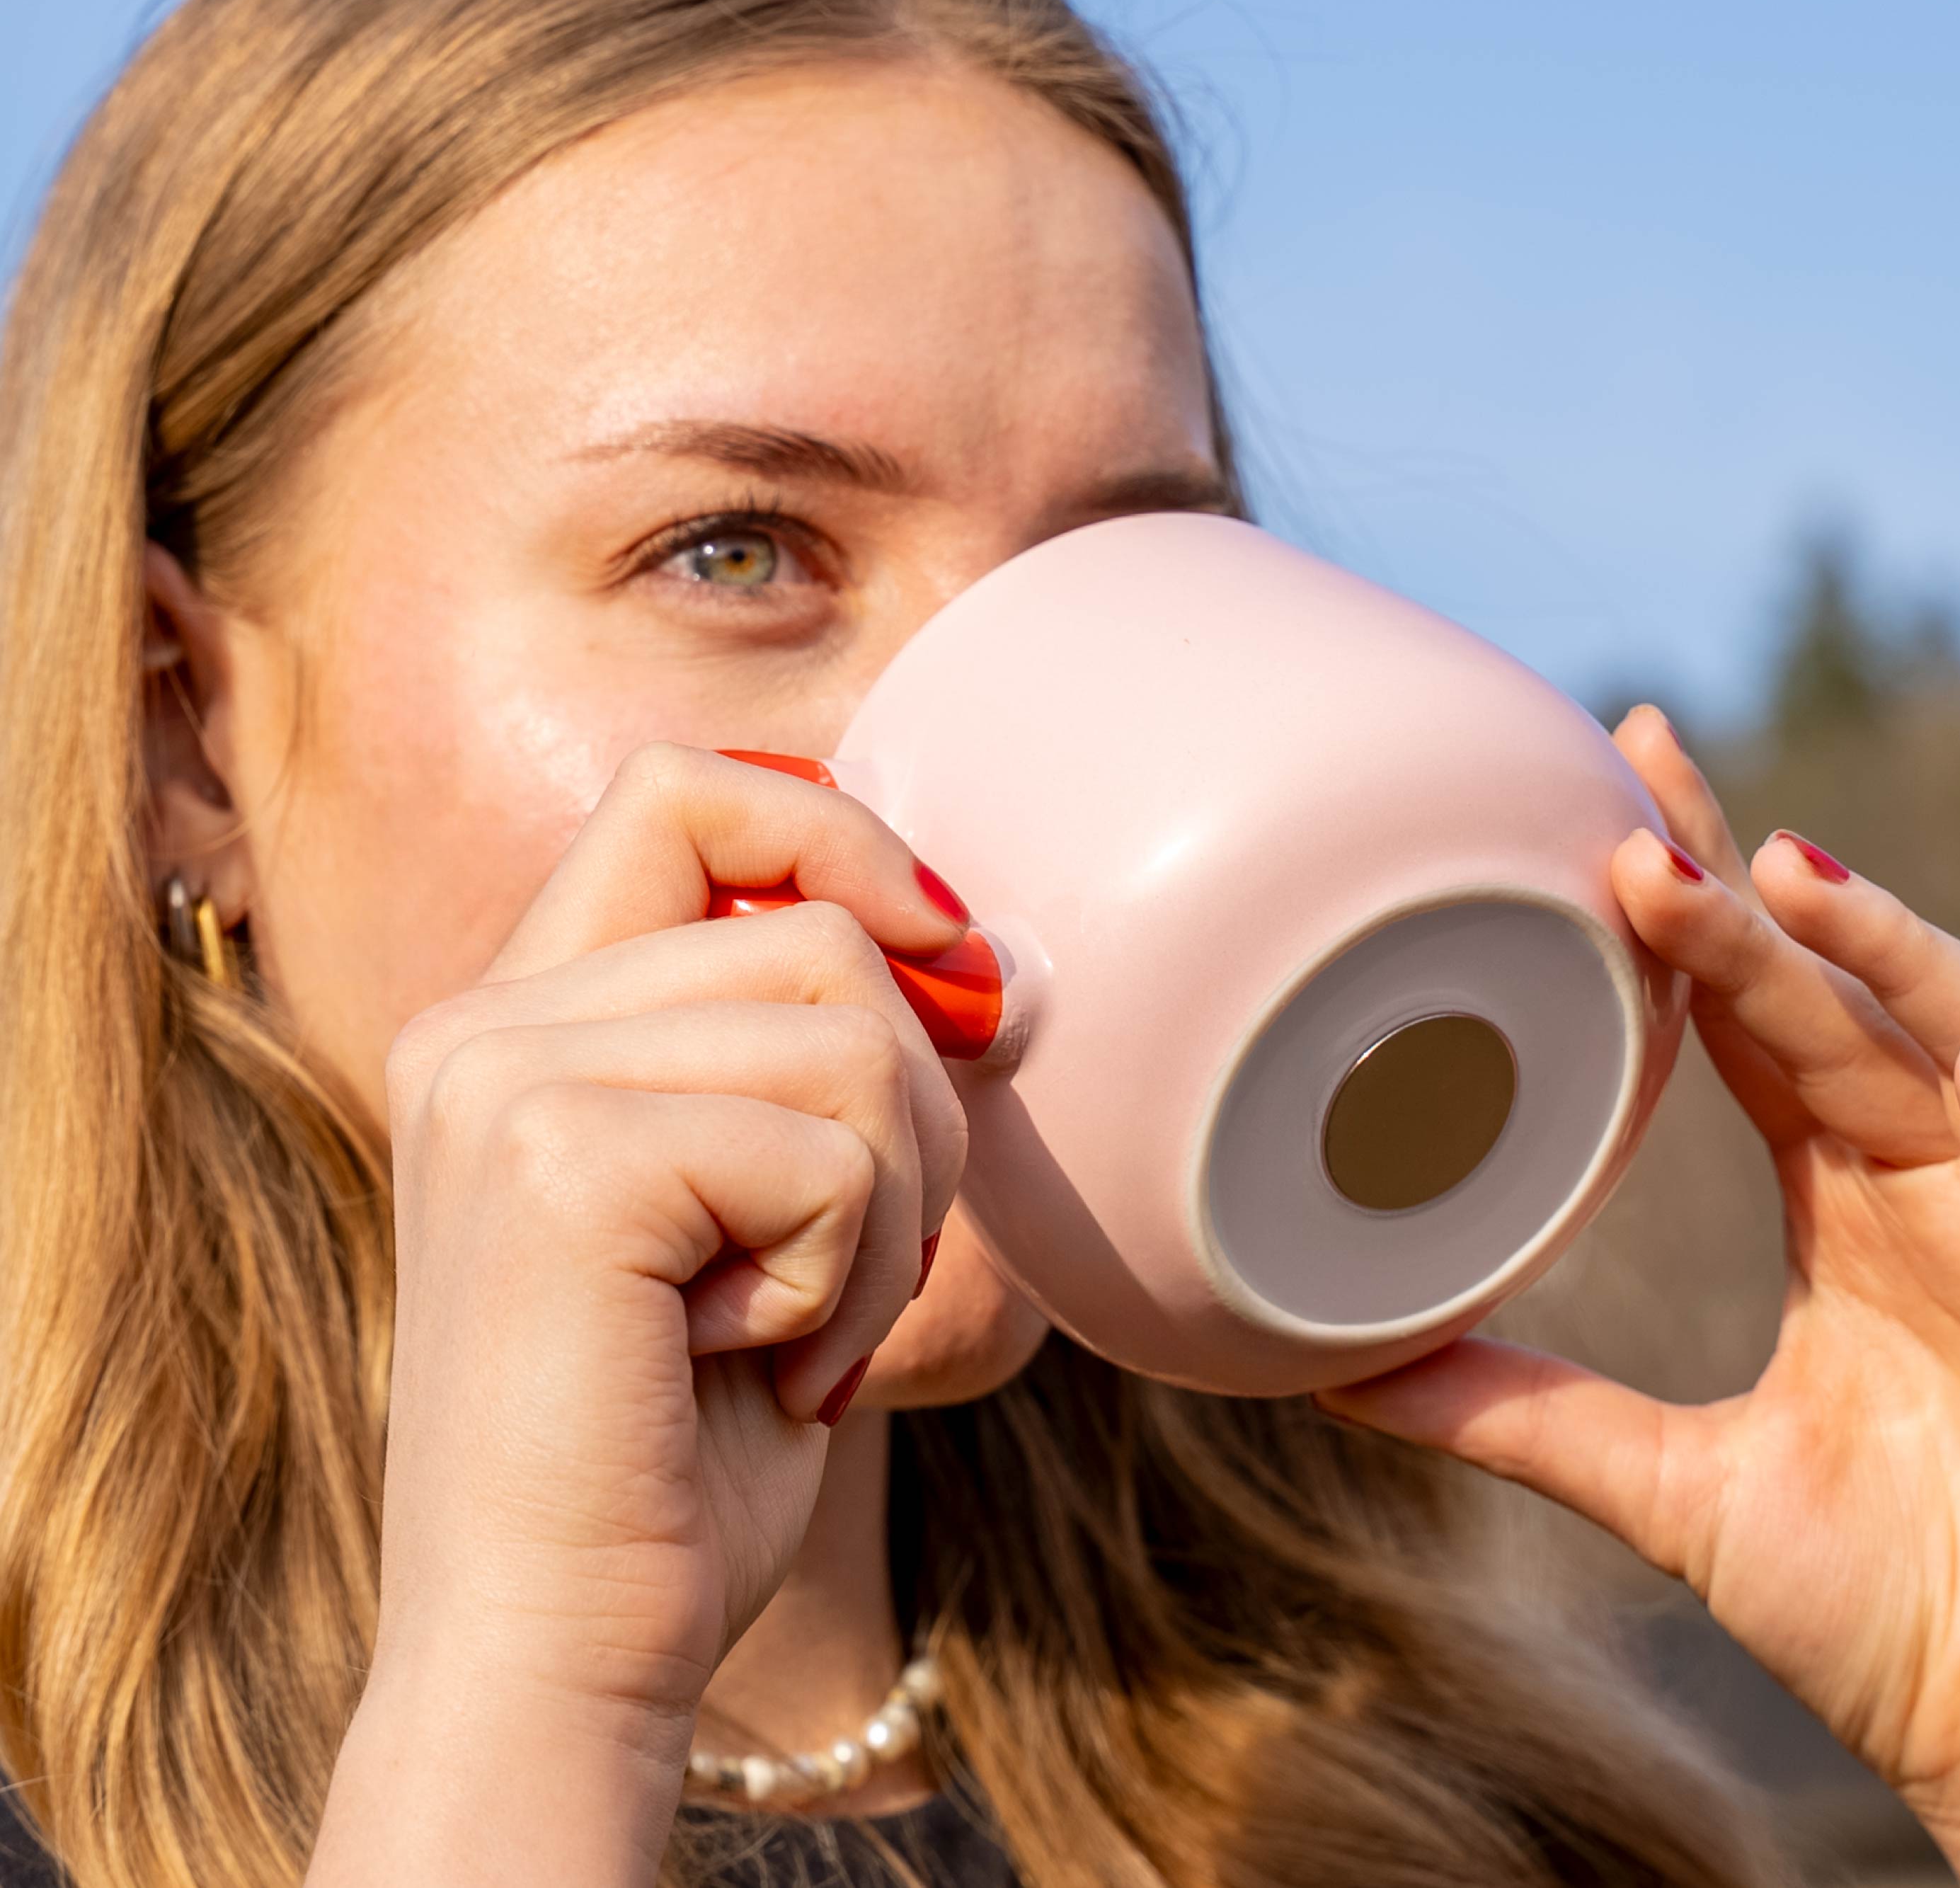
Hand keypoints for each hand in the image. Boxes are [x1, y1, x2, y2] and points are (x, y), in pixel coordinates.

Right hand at [315, 745, 964, 1883]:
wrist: (565, 1648)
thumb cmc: (685, 1439)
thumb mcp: (759, 1207)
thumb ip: (815, 1055)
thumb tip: (987, 962)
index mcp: (520, 1017)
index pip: (686, 797)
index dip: (835, 838)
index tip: (941, 951)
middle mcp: (485, 1024)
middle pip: (813, 926)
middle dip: (910, 1103)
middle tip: (853, 1262)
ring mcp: (505, 1082)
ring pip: (848, 1028)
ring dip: (890, 1208)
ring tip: (803, 1329)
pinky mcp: (559, 1160)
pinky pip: (830, 1146)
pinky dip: (854, 1277)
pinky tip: (766, 1366)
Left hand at [1318, 707, 1959, 1885]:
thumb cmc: (1884, 1617)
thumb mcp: (1668, 1491)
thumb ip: (1521, 1412)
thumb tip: (1336, 1365)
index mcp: (1851, 1204)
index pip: (1772, 1010)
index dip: (1708, 896)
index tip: (1621, 776)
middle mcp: (1947, 1199)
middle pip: (1855, 1005)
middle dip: (1766, 901)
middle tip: (1647, 802)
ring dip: (1896, 961)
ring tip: (1792, 878)